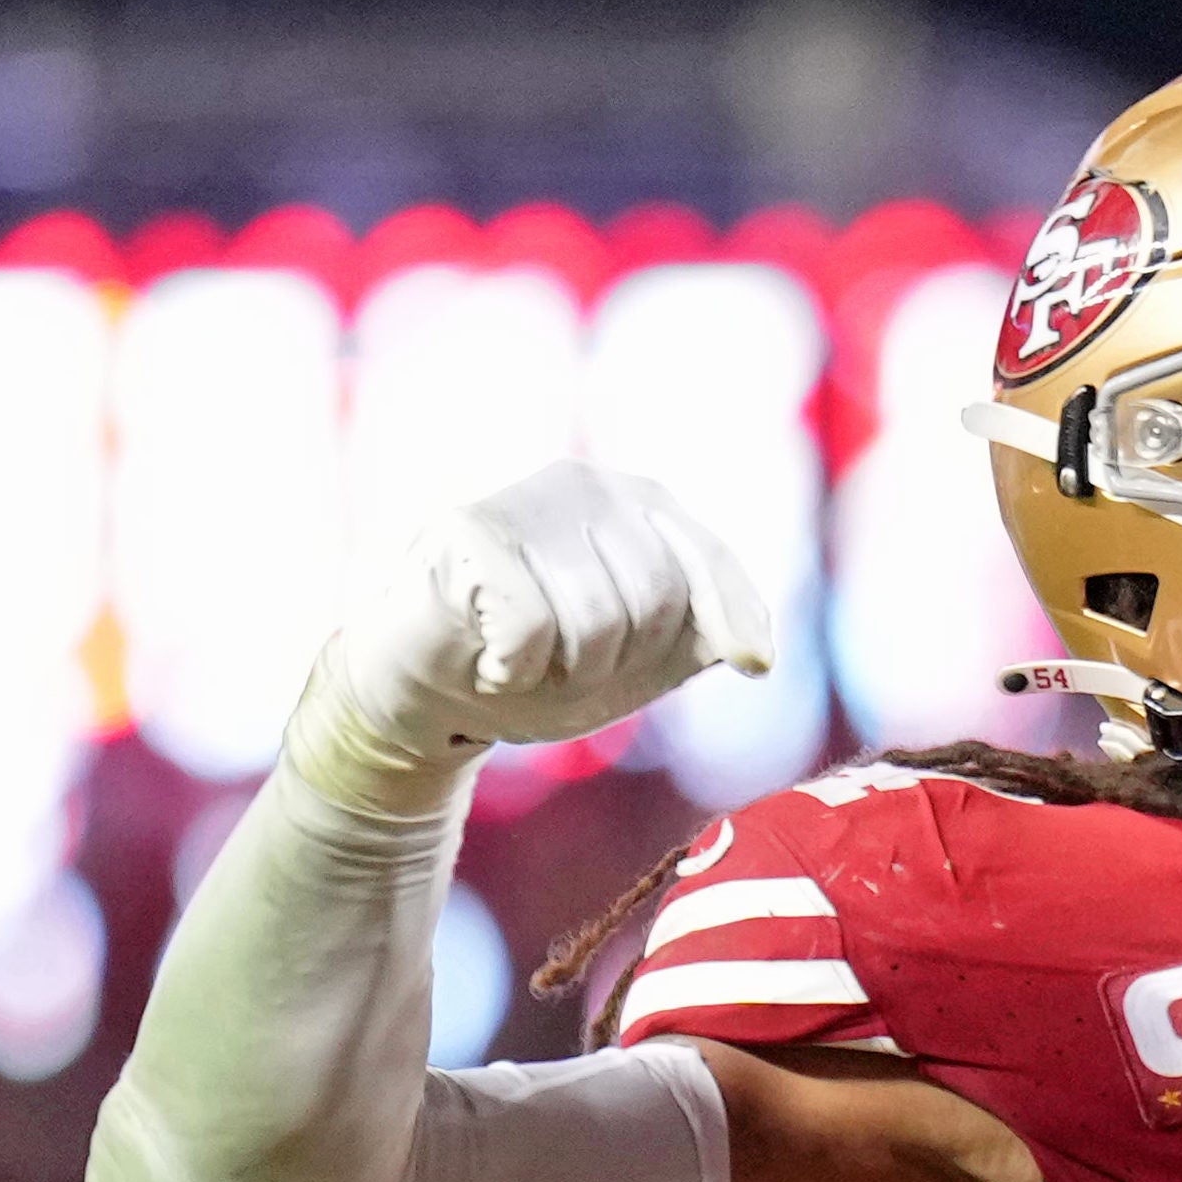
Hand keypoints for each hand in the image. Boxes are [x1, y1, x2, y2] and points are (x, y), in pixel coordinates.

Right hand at [285, 453, 773, 803]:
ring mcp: (527, 500)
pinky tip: (484, 654)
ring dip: (558, 673)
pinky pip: (531, 629)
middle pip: (656, 601)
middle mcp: (588, 487)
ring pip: (595, 621)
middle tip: (562, 661)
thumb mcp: (639, 660)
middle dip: (613, 662)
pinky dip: (509, 670)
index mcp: (638, 507)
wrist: (425, 694)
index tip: (753, 666)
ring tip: (521, 657)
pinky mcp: (470, 530)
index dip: (734, 620)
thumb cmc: (537, 669)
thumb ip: (700, 640)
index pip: (709, 562)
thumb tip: (756, 654)